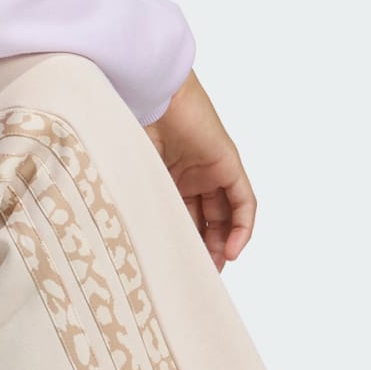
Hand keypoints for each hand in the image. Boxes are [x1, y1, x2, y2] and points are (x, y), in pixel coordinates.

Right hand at [142, 68, 255, 270]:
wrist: (146, 94)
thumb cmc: (127, 126)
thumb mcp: (131, 176)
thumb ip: (138, 205)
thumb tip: (128, 245)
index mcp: (164, 175)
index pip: (181, 215)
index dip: (183, 242)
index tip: (180, 269)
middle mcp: (189, 173)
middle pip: (205, 219)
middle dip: (205, 248)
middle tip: (200, 275)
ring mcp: (210, 168)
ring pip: (225, 214)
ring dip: (224, 242)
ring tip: (216, 267)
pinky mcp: (228, 164)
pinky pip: (244, 201)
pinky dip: (242, 226)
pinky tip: (232, 250)